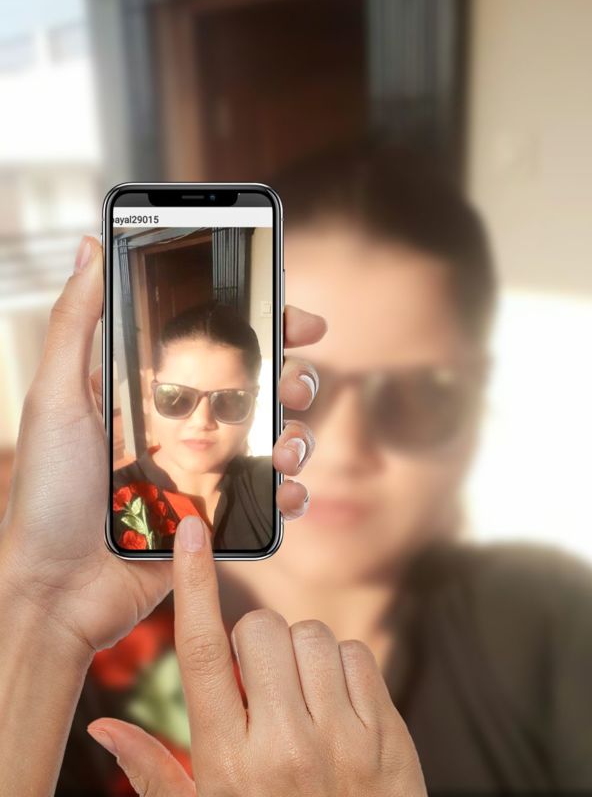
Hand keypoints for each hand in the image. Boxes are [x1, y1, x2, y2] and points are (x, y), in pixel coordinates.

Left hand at [0, 236, 325, 656]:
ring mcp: (209, 471)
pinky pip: (274, 498)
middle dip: (295, 378)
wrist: (56, 590)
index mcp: (156, 390)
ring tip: (285, 446)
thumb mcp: (55, 396)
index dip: (265, 326)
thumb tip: (89, 245)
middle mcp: (189, 424)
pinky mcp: (221, 517)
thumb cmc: (46, 493)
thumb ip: (76, 321)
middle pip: (264, 387)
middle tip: (294, 385)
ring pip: (279, 438)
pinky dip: (293, 491)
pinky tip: (287, 492)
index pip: (221, 345)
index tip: (296, 318)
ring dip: (299, 435)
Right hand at [88, 516, 427, 796]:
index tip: (191, 534)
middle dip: (253, 641)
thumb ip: (153, 773)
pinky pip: (357, 655)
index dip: (193, 585)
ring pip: (312, 635)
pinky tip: (333, 706)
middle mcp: (285, 745)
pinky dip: (341, 667)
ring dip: (298, 652)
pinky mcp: (387, 735)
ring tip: (297, 697)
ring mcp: (343, 739)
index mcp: (229, 763)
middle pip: (260, 630)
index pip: (202, 652)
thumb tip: (102, 726)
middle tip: (256, 683)